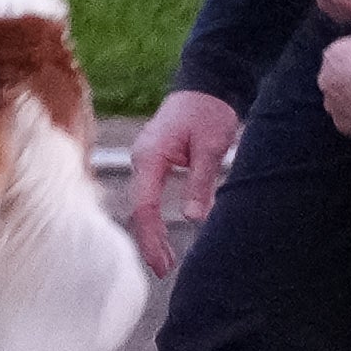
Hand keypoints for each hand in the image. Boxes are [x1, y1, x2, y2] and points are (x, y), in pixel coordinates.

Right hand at [126, 87, 240, 274]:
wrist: (206, 82)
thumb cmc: (208, 110)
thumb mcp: (210, 147)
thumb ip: (199, 183)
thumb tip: (194, 217)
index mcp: (150, 157)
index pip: (145, 205)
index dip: (152, 237)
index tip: (162, 262)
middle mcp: (141, 160)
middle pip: (139, 209)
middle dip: (149, 241)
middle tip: (164, 269)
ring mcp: (145, 159)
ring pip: (142, 203)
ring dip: (152, 231)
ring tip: (164, 258)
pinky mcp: (153, 160)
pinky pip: (148, 194)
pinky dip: (154, 216)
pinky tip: (162, 232)